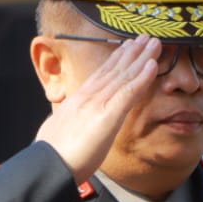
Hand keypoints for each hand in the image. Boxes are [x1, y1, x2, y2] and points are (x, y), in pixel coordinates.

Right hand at [34, 35, 162, 182]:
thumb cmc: (54, 153)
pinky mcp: (107, 115)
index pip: (101, 74)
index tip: (127, 47)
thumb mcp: (61, 129)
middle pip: (114, 69)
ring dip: (141, 58)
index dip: (116, 59)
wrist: (49, 164)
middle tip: (145, 37)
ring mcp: (98, 104)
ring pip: (123, 75)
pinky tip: (152, 65)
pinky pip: (128, 92)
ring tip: (153, 43)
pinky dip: (141, 78)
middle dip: (131, 52)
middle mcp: (89, 96)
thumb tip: (75, 122)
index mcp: (78, 99)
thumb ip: (72, 121)